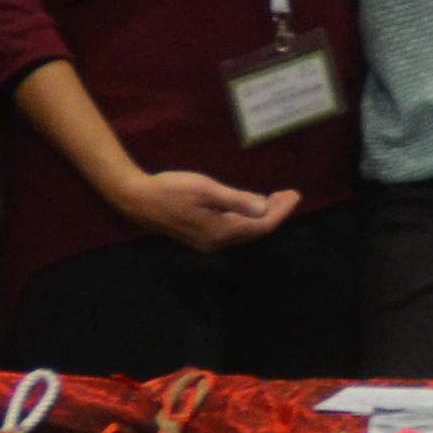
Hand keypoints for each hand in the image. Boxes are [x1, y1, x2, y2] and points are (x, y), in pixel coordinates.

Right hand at [110, 170, 299, 253]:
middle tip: (290, 195)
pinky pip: (233, 229)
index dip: (281, 211)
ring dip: (262, 215)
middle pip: (255, 230)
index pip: (262, 225)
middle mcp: (217, 242)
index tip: (296, 195)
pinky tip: (249, 206)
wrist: (137, 199)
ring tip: (276, 199)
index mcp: (222, 232)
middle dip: (276, 213)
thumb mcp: (206, 190)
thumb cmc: (171, 190)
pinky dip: (247, 217)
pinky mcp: (200, 235)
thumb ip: (236, 200)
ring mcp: (207, 241)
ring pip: (244, 230)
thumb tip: (264, 208)